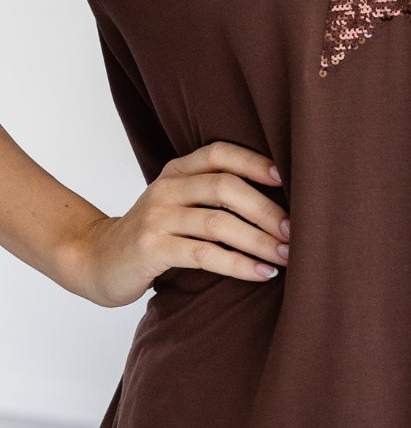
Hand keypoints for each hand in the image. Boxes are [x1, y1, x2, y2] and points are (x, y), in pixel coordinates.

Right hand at [72, 141, 289, 306]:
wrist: (97, 259)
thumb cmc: (153, 232)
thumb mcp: (179, 203)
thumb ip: (213, 194)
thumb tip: (280, 202)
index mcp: (178, 170)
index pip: (221, 153)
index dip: (255, 162)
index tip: (287, 179)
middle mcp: (168, 187)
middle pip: (227, 187)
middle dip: (267, 209)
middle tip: (296, 230)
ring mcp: (158, 217)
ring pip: (219, 223)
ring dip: (259, 241)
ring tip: (287, 256)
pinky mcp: (152, 249)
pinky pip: (205, 254)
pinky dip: (239, 264)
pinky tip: (262, 273)